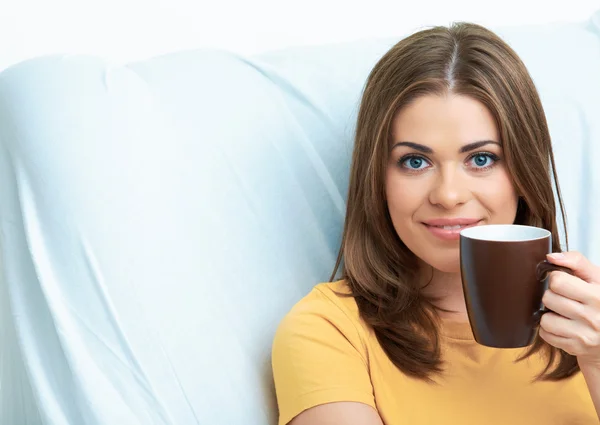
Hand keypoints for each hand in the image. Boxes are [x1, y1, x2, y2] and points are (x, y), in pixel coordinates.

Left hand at [538, 251, 599, 366]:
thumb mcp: (597, 278)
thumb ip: (577, 262)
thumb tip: (551, 258)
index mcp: (598, 296)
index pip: (558, 281)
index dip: (556, 279)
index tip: (563, 282)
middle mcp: (593, 317)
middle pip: (549, 298)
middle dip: (552, 296)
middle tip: (564, 299)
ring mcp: (584, 335)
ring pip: (545, 318)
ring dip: (549, 314)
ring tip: (563, 313)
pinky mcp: (575, 347)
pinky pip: (546, 334)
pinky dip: (549, 329)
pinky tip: (563, 326)